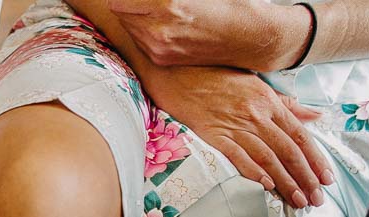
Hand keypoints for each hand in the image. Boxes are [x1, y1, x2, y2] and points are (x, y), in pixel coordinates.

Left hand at [110, 0, 312, 69]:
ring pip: (127, 24)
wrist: (248, 37)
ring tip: (155, 6)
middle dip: (128, 0)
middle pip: (120, 9)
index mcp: (168, 6)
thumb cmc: (227, 4)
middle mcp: (158, 31)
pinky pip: (139, 38)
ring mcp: (157, 49)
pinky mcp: (161, 58)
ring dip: (133, 11)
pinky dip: (142, 26)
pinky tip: (159, 19)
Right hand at [142, 64, 332, 207]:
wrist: (180, 72)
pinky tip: (265, 186)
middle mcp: (257, 116)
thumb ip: (286, 104)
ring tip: (297, 200)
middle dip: (305, 177)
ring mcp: (235, 126)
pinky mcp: (214, 135)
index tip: (327, 178)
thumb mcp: (257, 85)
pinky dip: (252, 171)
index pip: (300, 135)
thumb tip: (315, 115)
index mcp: (270, 103)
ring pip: (267, 157)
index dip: (316, 159)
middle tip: (317, 199)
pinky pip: (237, 156)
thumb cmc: (218, 77)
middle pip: (288, 151)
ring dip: (285, 181)